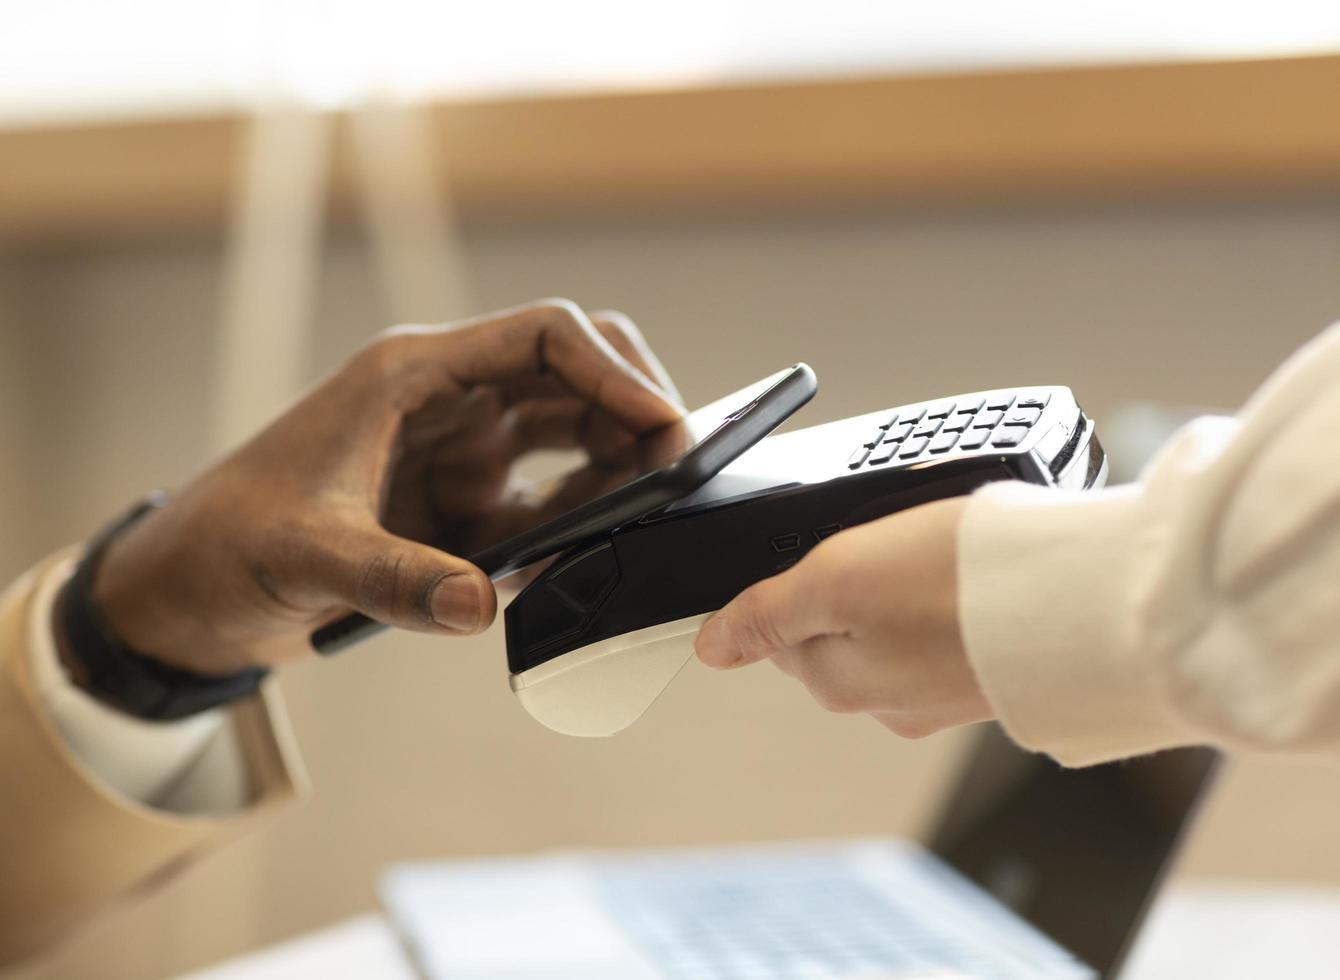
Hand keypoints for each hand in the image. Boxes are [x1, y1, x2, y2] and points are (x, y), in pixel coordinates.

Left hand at [88, 299, 682, 675]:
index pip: (544, 335)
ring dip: (621, 466)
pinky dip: (587, 516)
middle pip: (579, 375)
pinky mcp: (466, 506)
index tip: (664, 425)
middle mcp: (451, 401)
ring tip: (651, 515)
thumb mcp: (306, 558)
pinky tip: (598, 547)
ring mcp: (464, 452)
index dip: (614, 370)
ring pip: (577, 433)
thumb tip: (485, 605)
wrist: (192, 591)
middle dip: (637, 412)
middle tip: (678, 471)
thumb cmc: (231, 545)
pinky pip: (553, 498)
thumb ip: (395, 580)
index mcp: (414, 374)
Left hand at [693, 497, 991, 737]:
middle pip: (837, 633)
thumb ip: (767, 612)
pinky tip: (974, 577)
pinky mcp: (992, 676)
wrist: (1081, 599)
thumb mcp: (836, 578)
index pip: (780, 634)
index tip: (828, 551)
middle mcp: (889, 703)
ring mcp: (944, 694)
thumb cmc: (960, 584)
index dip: (793, 581)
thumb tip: (712, 648)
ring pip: (895, 630)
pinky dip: (952, 600)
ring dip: (904, 590)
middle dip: (850, 586)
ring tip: (938, 553)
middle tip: (891, 543)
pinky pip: (950, 632)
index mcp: (840, 684)